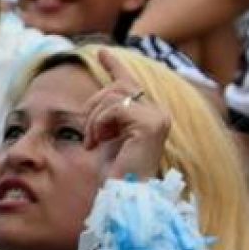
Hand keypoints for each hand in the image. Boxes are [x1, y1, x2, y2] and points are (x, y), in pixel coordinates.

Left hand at [83, 50, 170, 182]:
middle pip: (116, 87)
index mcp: (149, 117)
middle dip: (93, 108)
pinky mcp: (151, 124)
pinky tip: (100, 142)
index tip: (102, 52)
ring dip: (94, 120)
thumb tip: (97, 96)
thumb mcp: (106, 138)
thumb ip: (107, 116)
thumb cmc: (113, 174)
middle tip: (89, 138)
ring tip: (93, 143)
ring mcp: (158, 118)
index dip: (115, 65)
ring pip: (113, 96)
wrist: (121, 197)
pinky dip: (100, 124)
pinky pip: (115, 108)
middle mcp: (159, 114)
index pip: (129, 84)